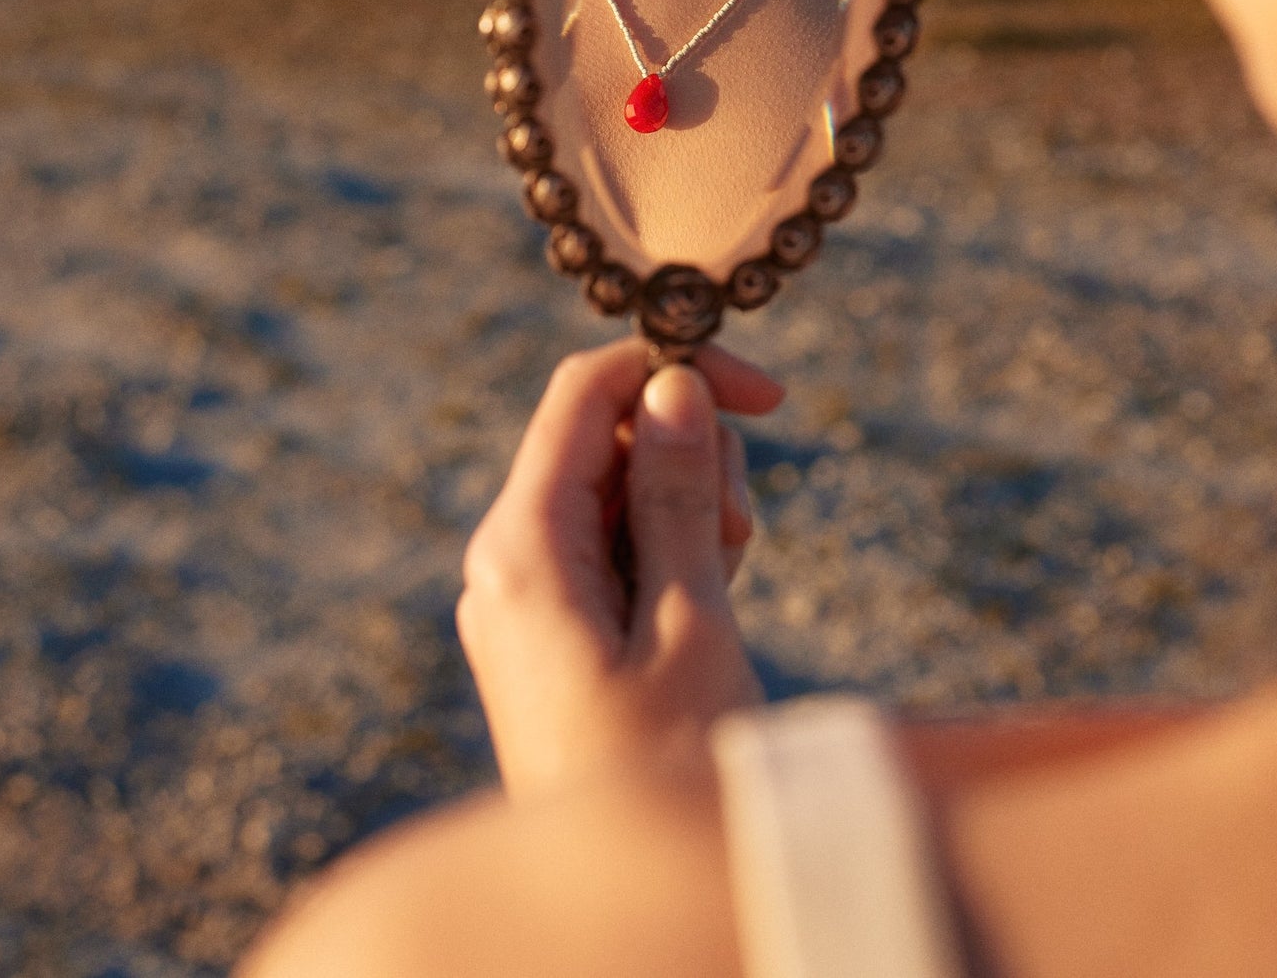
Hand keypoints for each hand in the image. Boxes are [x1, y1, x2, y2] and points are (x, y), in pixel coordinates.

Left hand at [457, 337, 783, 799]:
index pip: (584, 394)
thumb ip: (674, 497)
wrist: (617, 905)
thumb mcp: (688, 624)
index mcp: (521, 546)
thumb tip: (672, 387)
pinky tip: (708, 592)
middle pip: (602, 435)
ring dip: (685, 503)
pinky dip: (667, 547)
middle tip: (739, 533)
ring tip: (726, 575)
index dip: (675, 370)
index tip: (770, 395)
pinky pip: (609, 544)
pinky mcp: (550, 630)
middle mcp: (505, 558)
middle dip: (687, 453)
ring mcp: (524, 596)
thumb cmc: (664, 772)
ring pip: (612, 489)